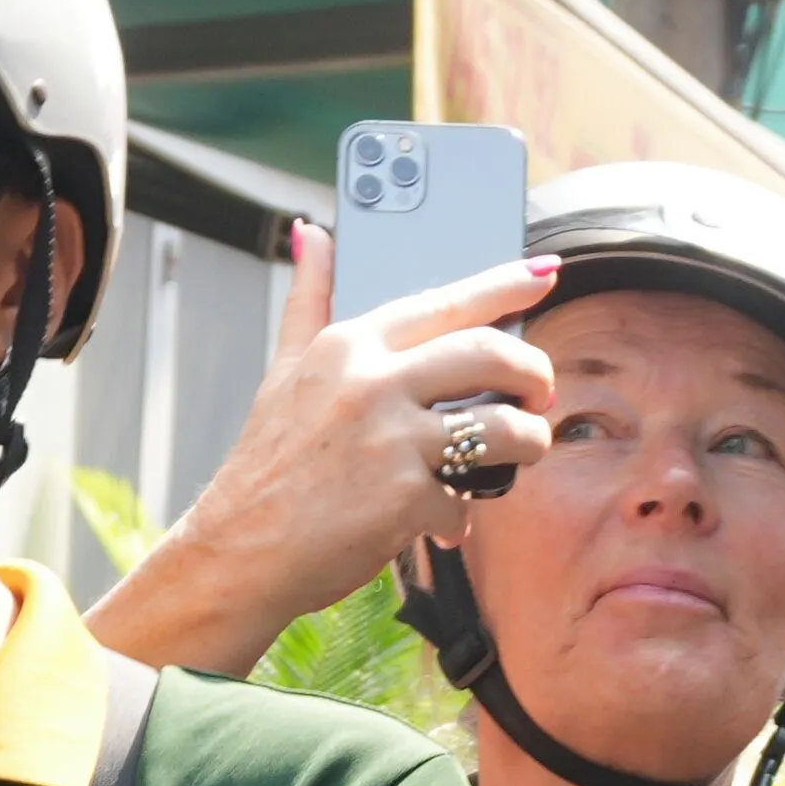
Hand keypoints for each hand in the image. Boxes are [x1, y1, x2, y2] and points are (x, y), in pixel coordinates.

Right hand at [131, 221, 557, 653]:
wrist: (240, 552)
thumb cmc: (267, 467)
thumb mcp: (283, 371)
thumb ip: (308, 299)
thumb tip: (311, 234)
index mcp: (349, 345)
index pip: (445, 301)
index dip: (505, 285)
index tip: (544, 274)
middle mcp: (371, 382)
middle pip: (490, 354)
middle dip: (533, 373)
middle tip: (539, 395)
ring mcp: (390, 440)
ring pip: (501, 427)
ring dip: (527, 444)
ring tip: (519, 455)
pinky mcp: (404, 498)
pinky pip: (465, 501)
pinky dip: (460, 518)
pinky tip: (442, 524)